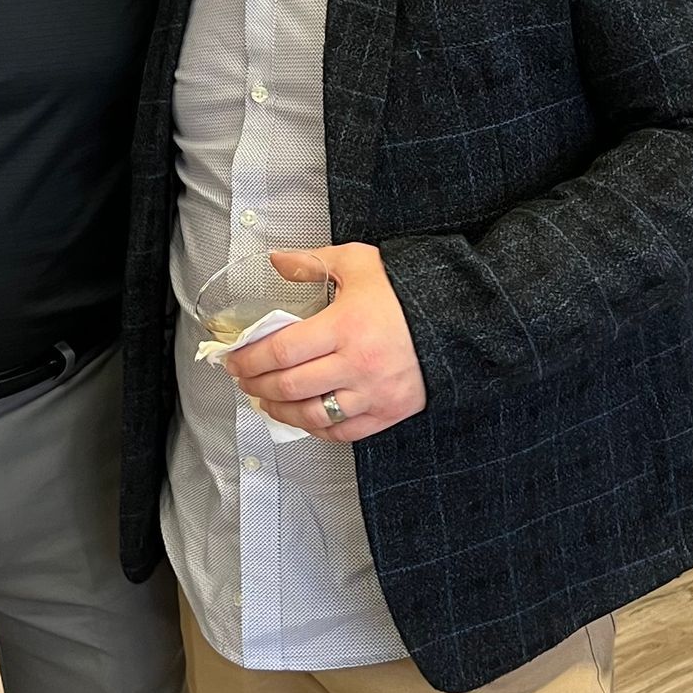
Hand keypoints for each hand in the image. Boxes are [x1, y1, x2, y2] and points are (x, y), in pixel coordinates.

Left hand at [223, 243, 426, 443]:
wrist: (459, 318)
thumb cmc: (407, 291)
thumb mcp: (359, 262)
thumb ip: (313, 262)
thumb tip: (277, 260)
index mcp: (346, 325)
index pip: (281, 351)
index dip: (249, 359)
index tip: (234, 358)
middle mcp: (358, 364)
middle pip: (290, 386)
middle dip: (256, 385)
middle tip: (244, 379)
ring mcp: (374, 393)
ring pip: (312, 414)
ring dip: (279, 410)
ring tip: (266, 399)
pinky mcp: (389, 412)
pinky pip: (342, 432)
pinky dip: (315, 427)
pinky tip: (302, 416)